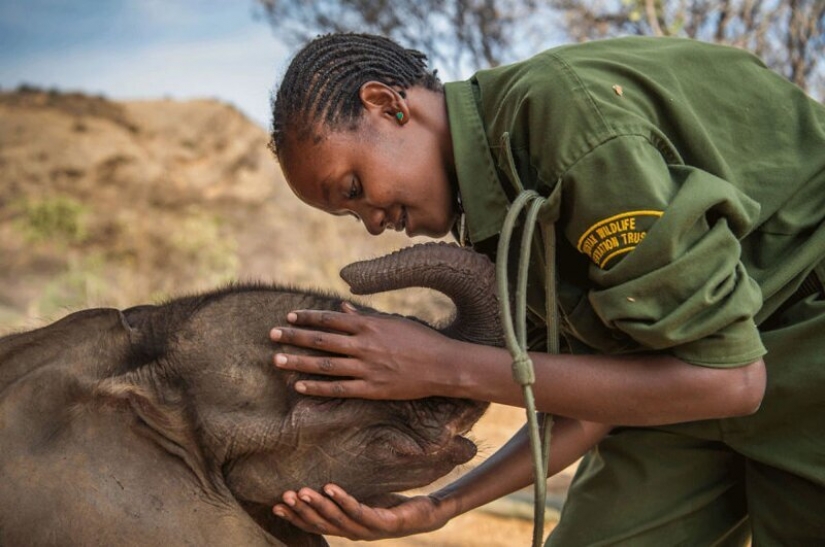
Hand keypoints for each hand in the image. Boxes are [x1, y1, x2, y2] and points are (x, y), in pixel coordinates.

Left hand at [271, 302, 462, 399]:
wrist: (443, 365)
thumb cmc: (421, 340)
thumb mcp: (394, 321)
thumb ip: (366, 317)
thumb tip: (343, 309)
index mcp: (370, 325)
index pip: (330, 319)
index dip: (308, 318)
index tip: (289, 317)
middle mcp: (364, 345)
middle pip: (321, 340)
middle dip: (294, 336)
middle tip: (272, 335)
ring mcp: (367, 368)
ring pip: (324, 364)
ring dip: (298, 361)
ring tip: (277, 359)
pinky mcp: (371, 389)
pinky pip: (338, 388)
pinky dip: (317, 387)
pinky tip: (299, 386)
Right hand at [273, 484, 450, 540]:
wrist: (427, 514)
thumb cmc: (393, 505)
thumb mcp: (364, 499)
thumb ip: (344, 496)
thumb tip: (321, 478)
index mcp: (347, 528)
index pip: (316, 525)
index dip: (295, 518)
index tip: (275, 505)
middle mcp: (355, 532)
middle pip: (322, 524)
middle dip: (302, 510)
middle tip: (283, 496)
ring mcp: (369, 529)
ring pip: (338, 519)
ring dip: (318, 505)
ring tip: (301, 491)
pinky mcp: (384, 523)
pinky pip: (359, 510)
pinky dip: (343, 500)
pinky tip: (330, 487)